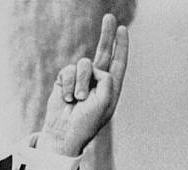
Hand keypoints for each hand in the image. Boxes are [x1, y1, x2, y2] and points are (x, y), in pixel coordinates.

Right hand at [37, 13, 128, 155]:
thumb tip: (96, 66)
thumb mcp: (104, 102)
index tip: (123, 30)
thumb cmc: (87, 122)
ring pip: (83, 64)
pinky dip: (67, 85)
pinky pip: (68, 71)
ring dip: (80, 82)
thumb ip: (107, 80)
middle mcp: (97, 83)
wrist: (64, 132)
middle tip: (110, 17)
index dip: (121, 48)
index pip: (118, 64)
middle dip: (107, 36)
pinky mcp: (65, 80)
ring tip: (78, 99)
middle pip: (103, 53)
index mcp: (111, 90)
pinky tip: (66, 99)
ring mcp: (81, 81)